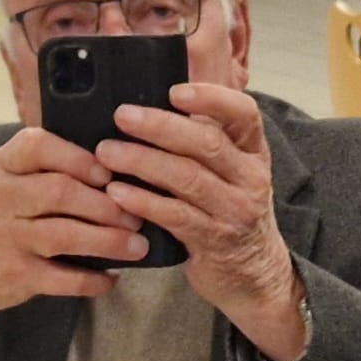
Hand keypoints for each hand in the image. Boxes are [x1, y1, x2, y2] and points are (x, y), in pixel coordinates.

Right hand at [0, 128, 147, 342]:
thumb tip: (122, 166)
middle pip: (60, 192)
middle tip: (136, 216)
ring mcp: (5, 237)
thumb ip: (55, 167)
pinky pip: (62, 278)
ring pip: (64, 235)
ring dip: (108, 241)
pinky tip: (111, 278)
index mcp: (5, 164)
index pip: (38, 145)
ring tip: (137, 246)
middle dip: (106, 205)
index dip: (79, 158)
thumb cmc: (8, 217)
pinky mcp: (14, 274)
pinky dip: (93, 279)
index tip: (109, 174)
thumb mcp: (16, 181)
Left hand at [96, 83, 305, 360]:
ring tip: (107, 152)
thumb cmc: (229, 208)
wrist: (253, 272)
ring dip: (143, 162)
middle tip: (122, 116)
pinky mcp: (214, 240)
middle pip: (207, 143)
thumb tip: (160, 88)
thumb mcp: (229, 167)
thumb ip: (202, 132)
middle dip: (160, 127)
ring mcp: (235, 210)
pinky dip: (144, 202)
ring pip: (188, 179)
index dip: (212, 98)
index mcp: (253, 150)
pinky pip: (176, 216)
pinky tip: (117, 193)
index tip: (175, 91)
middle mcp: (250, 177)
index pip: (244, 113)